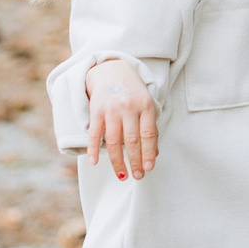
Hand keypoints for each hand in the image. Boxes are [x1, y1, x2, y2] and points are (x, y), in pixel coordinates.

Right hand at [84, 59, 157, 180]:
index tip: (149, 168)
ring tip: (122, 175)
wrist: (112, 71)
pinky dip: (93, 149)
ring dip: (117, 161)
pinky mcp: (96, 111)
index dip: (148, 153)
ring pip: (113, 141)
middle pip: (131, 140)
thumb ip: (150, 127)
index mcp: (145, 106)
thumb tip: (155, 154)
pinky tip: (95, 163)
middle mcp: (128, 107)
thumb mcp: (147, 105)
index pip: (148, 134)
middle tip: (138, 176)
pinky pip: (94, 134)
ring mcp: (111, 109)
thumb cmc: (133, 93)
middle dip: (135, 161)